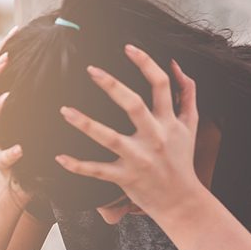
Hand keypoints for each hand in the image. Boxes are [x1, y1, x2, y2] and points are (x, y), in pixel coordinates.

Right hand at [0, 28, 39, 212]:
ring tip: (8, 99)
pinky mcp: (0, 163)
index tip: (15, 31)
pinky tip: (21, 149)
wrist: (21, 179)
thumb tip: (63, 57)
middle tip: (6, 60)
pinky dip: (10, 153)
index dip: (0, 50)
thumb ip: (38, 91)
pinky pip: (1, 158)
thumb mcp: (31, 113)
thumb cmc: (29, 139)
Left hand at [54, 45, 204, 216]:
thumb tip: (176, 65)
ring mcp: (138, 158)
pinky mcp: (125, 177)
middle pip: (134, 105)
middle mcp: (154, 137)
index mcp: (169, 121)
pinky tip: (59, 157)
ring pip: (109, 138)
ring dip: (85, 124)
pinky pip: (98, 170)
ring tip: (64, 110)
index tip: (128, 47)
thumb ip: (188, 93)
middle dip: (112, 86)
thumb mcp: (191, 125)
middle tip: (91, 70)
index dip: (146, 63)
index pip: (161, 85)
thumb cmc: (182, 160)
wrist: (182, 201)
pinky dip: (78, 166)